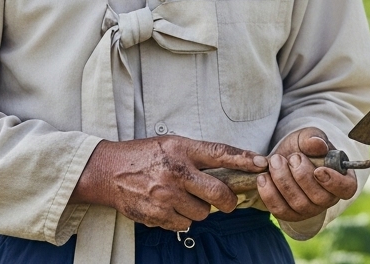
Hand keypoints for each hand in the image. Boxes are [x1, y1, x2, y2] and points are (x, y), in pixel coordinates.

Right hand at [71, 135, 268, 230]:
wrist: (108, 172)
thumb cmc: (143, 156)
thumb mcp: (171, 145)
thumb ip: (197, 155)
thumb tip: (229, 167)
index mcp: (181, 150)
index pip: (220, 154)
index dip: (244, 159)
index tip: (261, 163)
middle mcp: (176, 173)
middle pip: (218, 195)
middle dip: (227, 202)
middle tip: (226, 202)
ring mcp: (166, 196)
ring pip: (202, 214)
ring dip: (197, 210)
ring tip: (182, 198)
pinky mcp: (157, 215)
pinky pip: (183, 224)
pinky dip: (180, 219)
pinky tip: (168, 207)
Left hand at [257, 127, 358, 223]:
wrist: (282, 157)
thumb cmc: (302, 148)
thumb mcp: (307, 137)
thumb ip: (313, 138)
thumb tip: (318, 144)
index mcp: (341, 179)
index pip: (346, 189)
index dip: (334, 182)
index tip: (319, 170)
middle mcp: (327, 199)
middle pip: (319, 198)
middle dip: (301, 176)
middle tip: (292, 157)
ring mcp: (309, 210)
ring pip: (298, 204)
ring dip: (283, 180)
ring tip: (275, 161)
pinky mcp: (289, 214)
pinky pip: (280, 210)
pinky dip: (269, 193)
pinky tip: (263, 177)